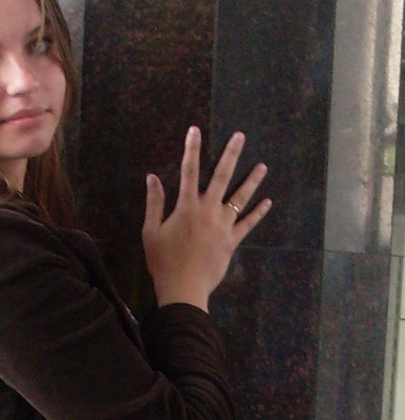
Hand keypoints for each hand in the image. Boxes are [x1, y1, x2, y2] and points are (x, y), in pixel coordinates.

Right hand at [142, 127, 270, 310]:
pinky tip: (268, 202)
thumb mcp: (151, 232)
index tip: (195, 130)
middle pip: (221, 176)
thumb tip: (152, 178)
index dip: (191, 149)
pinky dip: (258, 213)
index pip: (188, 171)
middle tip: (240, 136)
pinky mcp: (232, 241)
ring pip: (240, 198)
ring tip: (262, 166)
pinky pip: (248, 224)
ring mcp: (223, 225)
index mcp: (187, 207)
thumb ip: (154, 203)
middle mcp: (208, 211)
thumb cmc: (163, 262)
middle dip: (230, 154)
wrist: (184, 289)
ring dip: (252, 181)